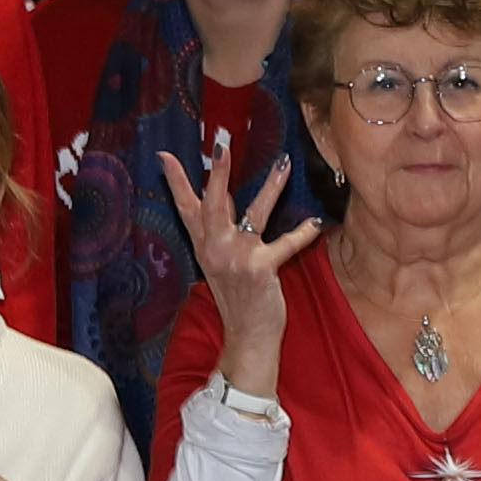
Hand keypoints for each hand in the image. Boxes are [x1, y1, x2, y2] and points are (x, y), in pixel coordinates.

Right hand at [162, 136, 320, 394]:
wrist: (247, 336)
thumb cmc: (238, 297)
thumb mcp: (220, 262)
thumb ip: (221, 230)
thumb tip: (225, 195)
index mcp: (204, 245)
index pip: (185, 207)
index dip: (176, 181)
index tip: (165, 155)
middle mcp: (215, 248)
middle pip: (213, 203)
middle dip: (217, 173)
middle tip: (222, 144)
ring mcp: (237, 258)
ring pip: (253, 214)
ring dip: (270, 187)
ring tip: (282, 163)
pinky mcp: (260, 269)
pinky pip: (285, 244)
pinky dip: (302, 233)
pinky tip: (315, 222)